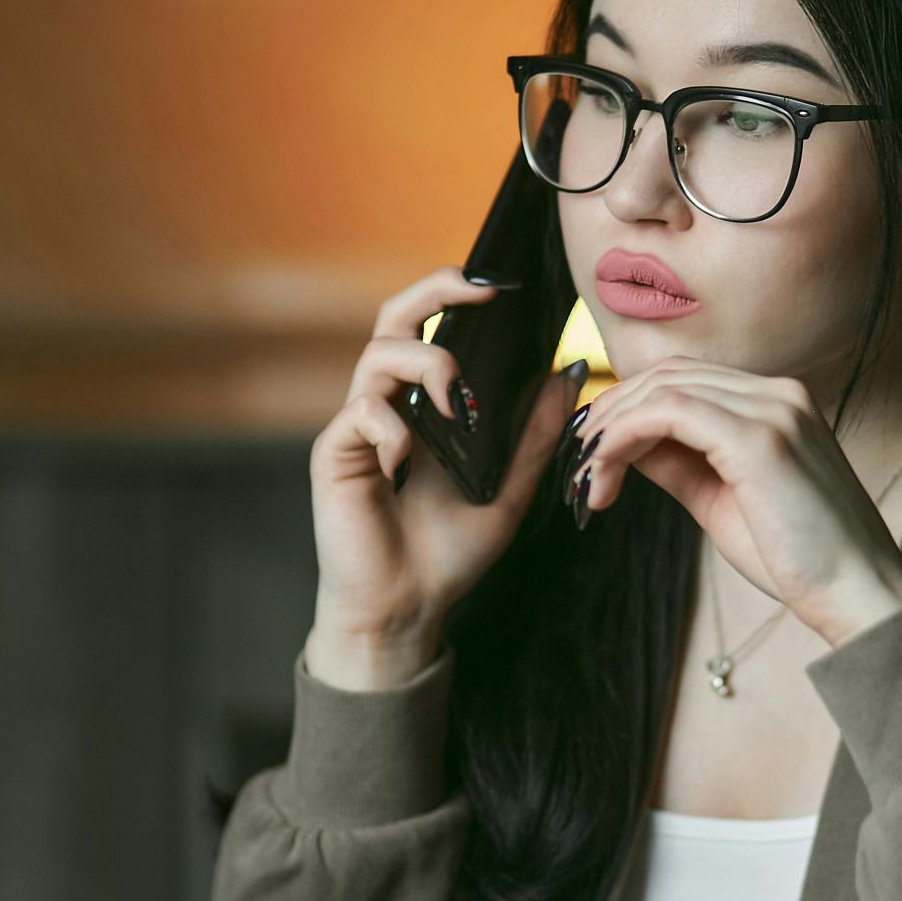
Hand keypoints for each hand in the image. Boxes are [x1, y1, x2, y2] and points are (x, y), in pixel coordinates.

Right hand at [306, 264, 588, 687]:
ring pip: (379, 354)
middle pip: (395, 318)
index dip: (458, 297)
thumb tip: (565, 376)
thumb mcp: (508, 490)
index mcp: (425, 405)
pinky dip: (392, 429)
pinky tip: (408, 464)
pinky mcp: (336, 455)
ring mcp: (359, 427)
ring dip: (426, 364)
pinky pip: (360, 414)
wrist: (406, 610)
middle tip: (479, 292)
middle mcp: (388, 404)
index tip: (504, 290)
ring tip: (457, 403)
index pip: (433, 328)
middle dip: (434, 291)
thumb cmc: (447, 553)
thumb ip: (532, 436)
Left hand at [566, 357, 901, 643]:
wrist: (858, 594)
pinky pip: (668, 413)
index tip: (593, 452)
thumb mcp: (720, 498)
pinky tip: (606, 473)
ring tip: (588, 479)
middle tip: (579, 465)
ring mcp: (773, 409)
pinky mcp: (760, 438)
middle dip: (610, 416)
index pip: (683, 380)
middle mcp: (778, 393)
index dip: (627, 408)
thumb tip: (624, 444)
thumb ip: (676, 462)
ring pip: (662, 390)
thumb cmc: (797, 557)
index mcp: (777, 403)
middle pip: (667, 376)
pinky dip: (625, 437)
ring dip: (610, 431)